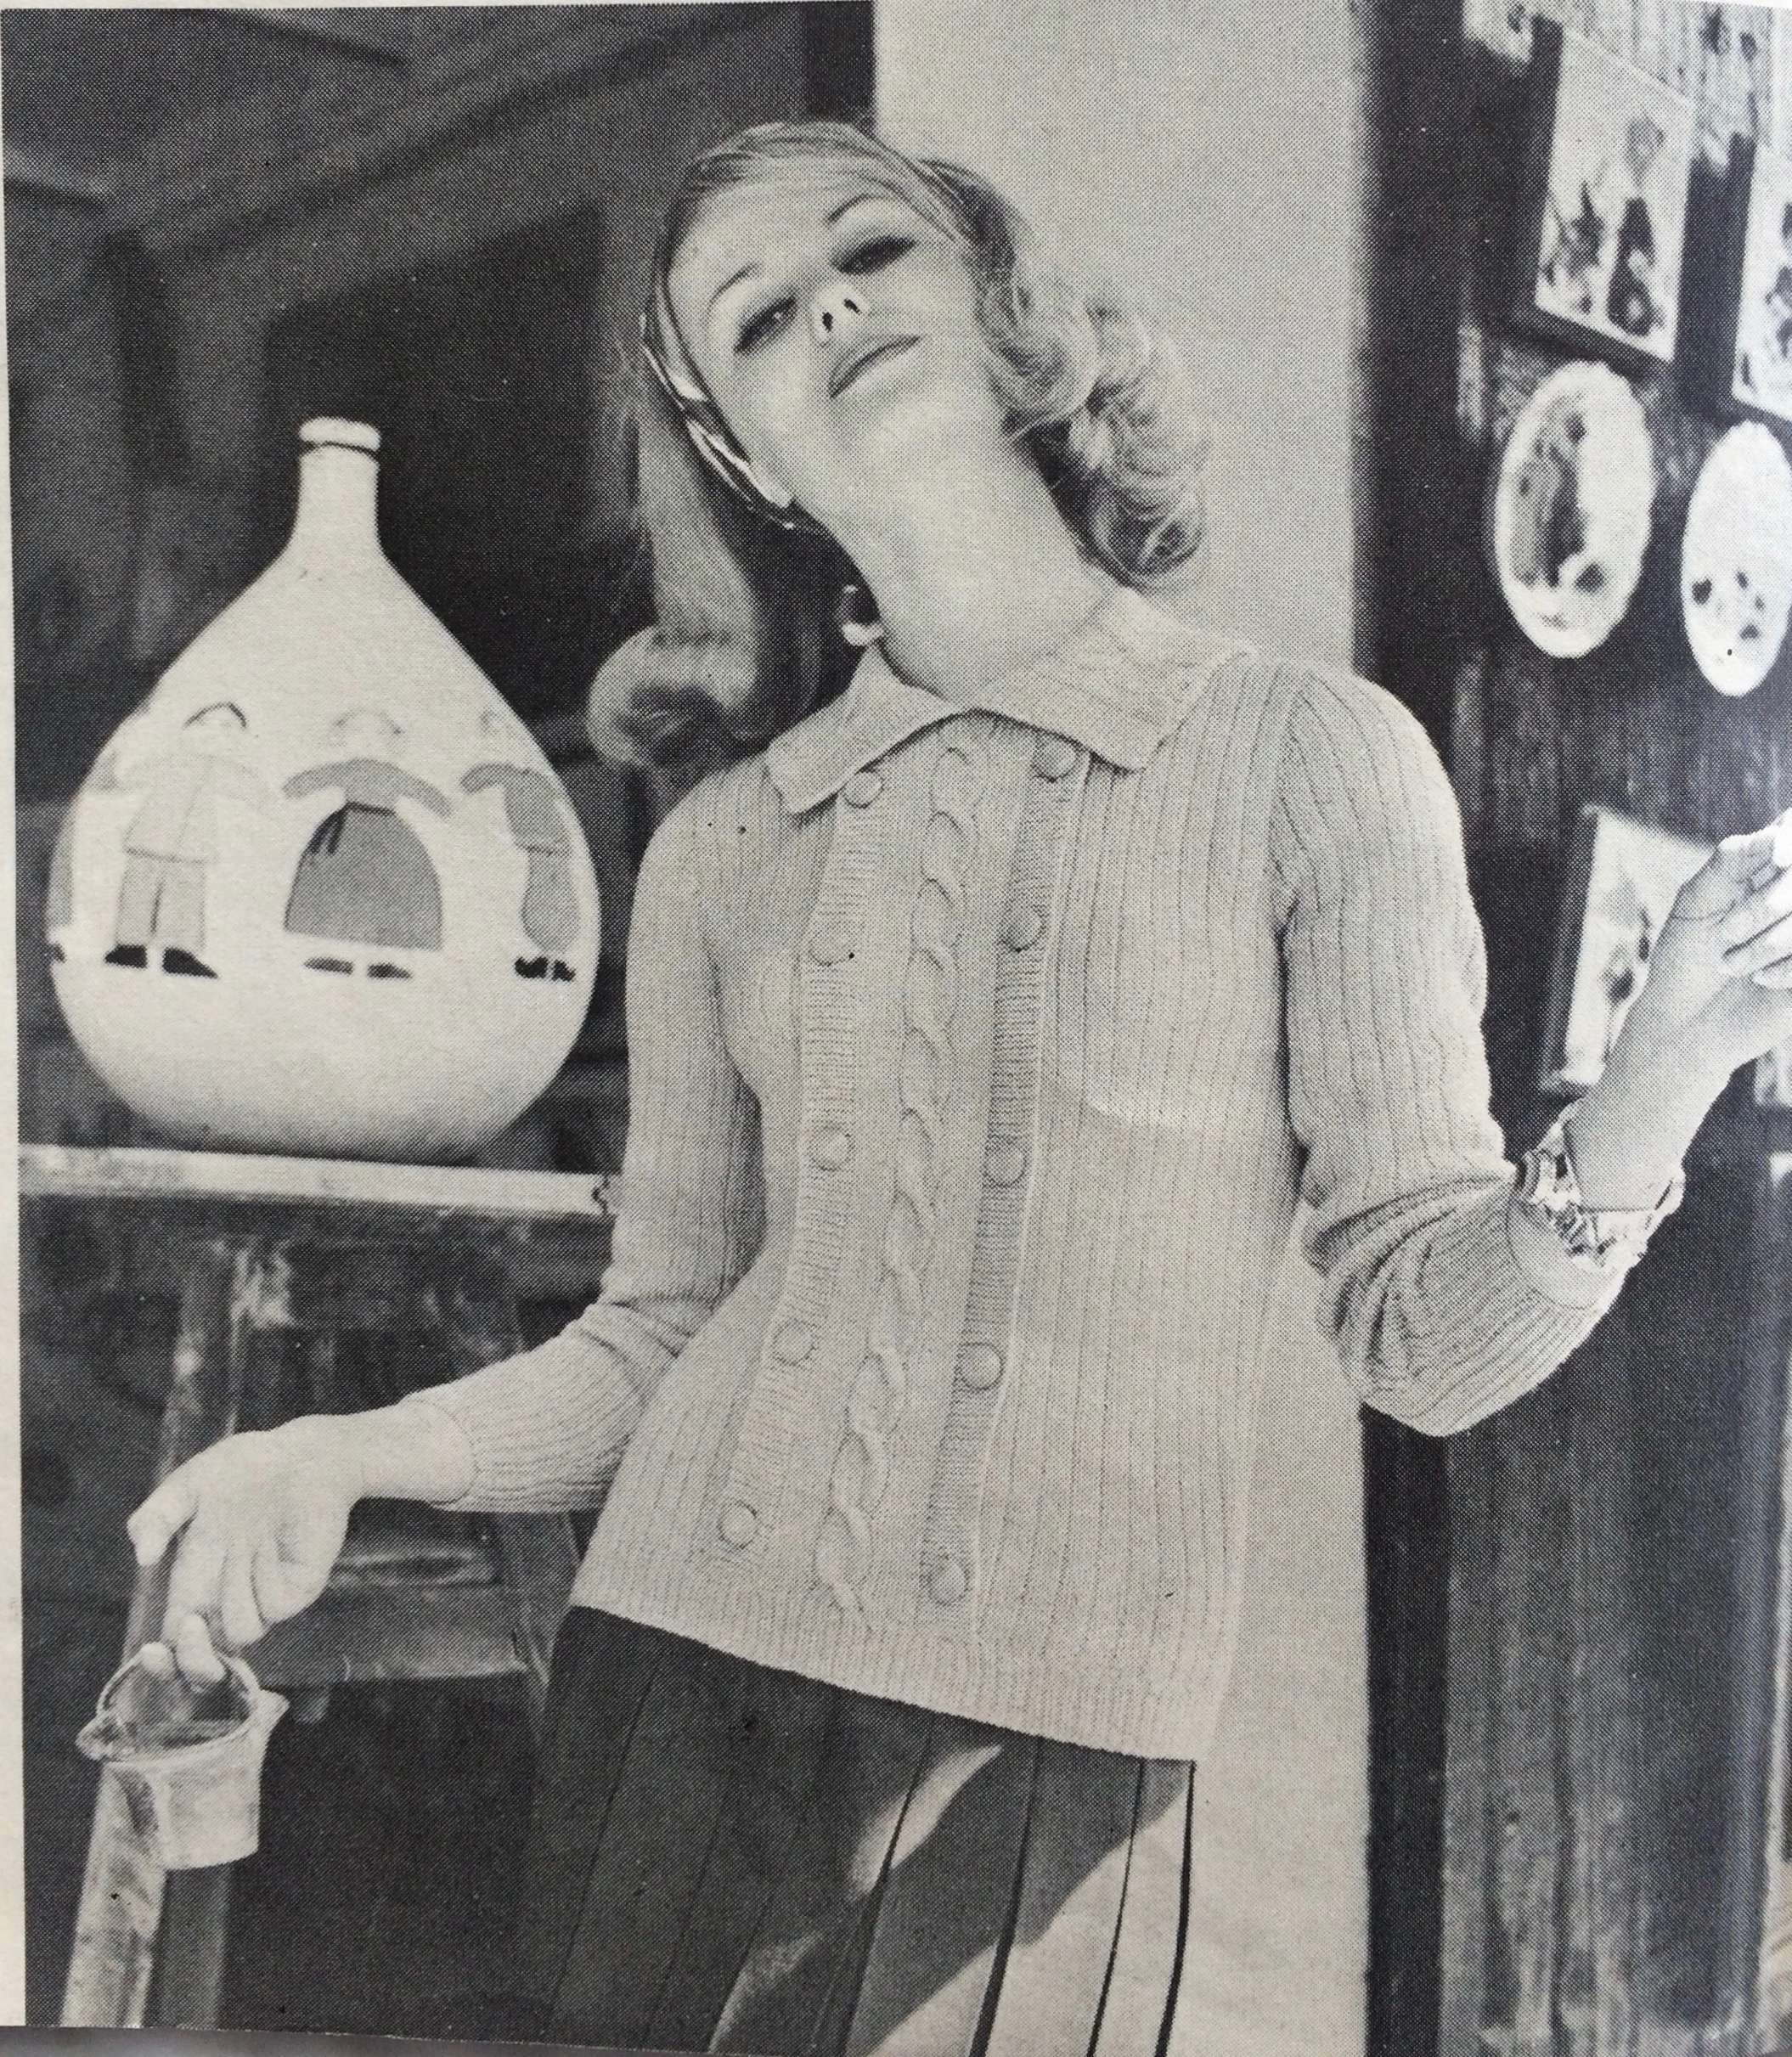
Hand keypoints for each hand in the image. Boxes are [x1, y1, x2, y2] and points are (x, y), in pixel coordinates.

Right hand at [126, 1417, 362, 1686]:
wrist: (302, 1453)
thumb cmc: (243, 1468)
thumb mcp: (188, 1486)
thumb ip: (157, 1517)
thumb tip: (142, 1559)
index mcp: (195, 1582)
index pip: (174, 1645)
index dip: (161, 1664)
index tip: (150, 1653)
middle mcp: (228, 1596)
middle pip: (208, 1666)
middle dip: (195, 1660)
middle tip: (193, 1624)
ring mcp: (266, 1594)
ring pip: (241, 1635)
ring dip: (231, 1597)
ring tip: (240, 1546)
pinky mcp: (299, 1586)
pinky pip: (274, 1607)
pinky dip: (262, 1580)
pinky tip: (269, 1545)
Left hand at [1612, 811, 1791, 1085]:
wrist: (1687, 1024)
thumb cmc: (1685, 958)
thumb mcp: (1697, 903)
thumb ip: (1732, 861)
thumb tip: (1774, 835)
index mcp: (1767, 866)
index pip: (1790, 830)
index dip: (1790, 839)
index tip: (1776, 861)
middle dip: (1767, 906)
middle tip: (1727, 934)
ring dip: (1771, 941)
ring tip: (1732, 963)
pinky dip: (1787, 967)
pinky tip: (1762, 980)